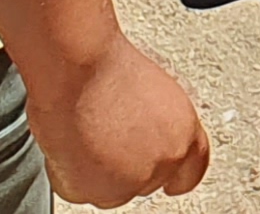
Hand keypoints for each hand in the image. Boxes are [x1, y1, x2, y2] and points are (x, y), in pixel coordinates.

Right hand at [36, 33, 211, 204]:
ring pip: (113, 190)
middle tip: (104, 139)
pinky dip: (70, 175)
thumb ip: (156, 126)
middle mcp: (164, 159)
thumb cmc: (104, 67)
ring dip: (97, 173)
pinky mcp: (101, 191)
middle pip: (146, 180)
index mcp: (183, 131)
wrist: (75, 70)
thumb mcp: (149, 91)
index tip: (166, 180)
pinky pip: (81, 190)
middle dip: (126, 167)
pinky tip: (69, 145)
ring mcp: (133, 179)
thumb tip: (144, 138)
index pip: (190, 170)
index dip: (173, 175)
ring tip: (84, 135)